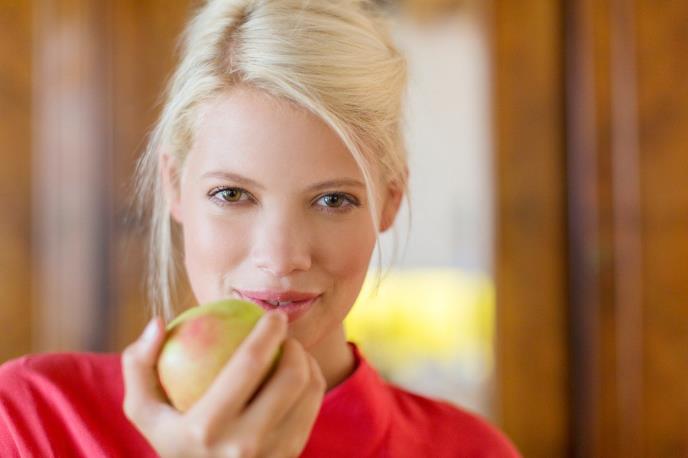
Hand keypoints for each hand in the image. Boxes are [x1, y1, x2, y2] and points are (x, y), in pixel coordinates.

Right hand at [121, 311, 325, 457]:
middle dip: (295, 345)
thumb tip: (156, 322)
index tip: (272, 315)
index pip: (248, 364)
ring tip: (292, 350)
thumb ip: (139, 364)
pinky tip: (299, 373)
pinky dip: (312, 384)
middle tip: (285, 333)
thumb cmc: (173, 438)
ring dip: (308, 362)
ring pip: (309, 393)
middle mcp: (243, 446)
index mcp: (206, 428)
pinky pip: (312, 410)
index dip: (268, 332)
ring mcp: (272, 456)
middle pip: (290, 379)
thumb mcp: (143, 410)